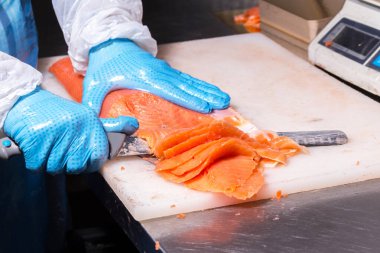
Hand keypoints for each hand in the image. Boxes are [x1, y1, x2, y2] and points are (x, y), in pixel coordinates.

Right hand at [4, 87, 137, 173]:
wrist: (28, 102)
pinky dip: (37, 160)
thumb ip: (111, 126)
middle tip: (63, 150)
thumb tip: (134, 126)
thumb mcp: (89, 116)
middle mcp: (75, 129)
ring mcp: (55, 135)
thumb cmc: (63, 114)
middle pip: (76, 167)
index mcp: (90, 124)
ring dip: (51, 161)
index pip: (97, 159)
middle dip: (69, 163)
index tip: (82, 156)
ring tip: (51, 144)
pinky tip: (39, 145)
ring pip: (56, 168)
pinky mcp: (36, 141)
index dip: (90, 162)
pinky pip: (38, 165)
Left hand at [82, 38, 230, 113]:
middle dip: (207, 96)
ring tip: (224, 98)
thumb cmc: (103, 65)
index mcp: (145, 78)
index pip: (171, 91)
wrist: (108, 42)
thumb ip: (93, 107)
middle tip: (224, 104)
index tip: (205, 107)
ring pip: (190, 82)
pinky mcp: (165, 70)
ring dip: (208, 90)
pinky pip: (186, 79)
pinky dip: (200, 85)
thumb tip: (97, 128)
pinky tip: (209, 91)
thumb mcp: (93, 86)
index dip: (189, 99)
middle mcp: (159, 73)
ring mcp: (164, 70)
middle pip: (187, 86)